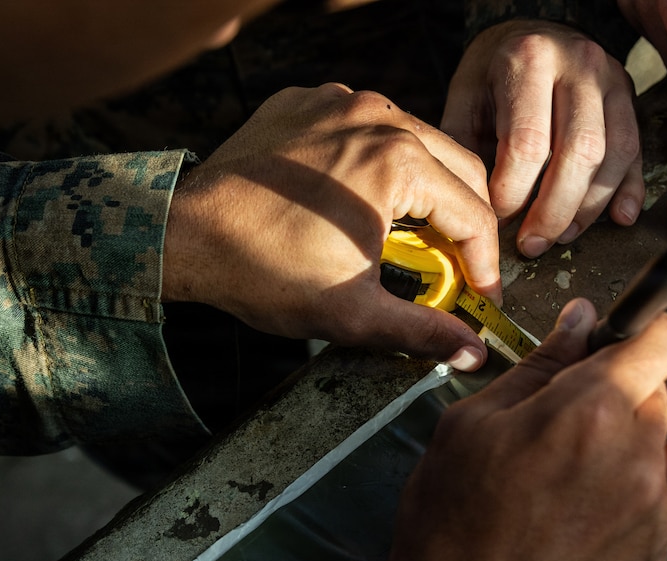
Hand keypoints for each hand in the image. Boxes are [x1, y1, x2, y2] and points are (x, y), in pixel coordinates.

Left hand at [163, 83, 499, 370]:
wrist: (181, 234)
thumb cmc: (260, 270)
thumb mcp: (353, 312)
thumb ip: (423, 331)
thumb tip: (471, 354)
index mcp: (398, 161)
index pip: (473, 214)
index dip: (485, 264)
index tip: (482, 295)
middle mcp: (376, 116)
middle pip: (458, 168)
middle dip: (465, 221)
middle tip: (458, 266)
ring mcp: (340, 100)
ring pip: (417, 141)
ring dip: (426, 188)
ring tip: (413, 235)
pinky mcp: (309, 101)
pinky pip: (366, 126)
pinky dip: (377, 160)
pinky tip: (362, 198)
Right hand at [371, 298, 666, 560]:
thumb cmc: (450, 525)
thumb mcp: (471, 425)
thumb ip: (539, 366)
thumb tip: (580, 320)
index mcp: (592, 410)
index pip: (666, 338)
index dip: (640, 334)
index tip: (613, 346)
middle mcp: (638, 455)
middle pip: (656, 391)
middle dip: (617, 393)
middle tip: (560, 424)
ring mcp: (654, 509)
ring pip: (652, 445)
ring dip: (620, 445)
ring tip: (561, 481)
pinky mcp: (657, 552)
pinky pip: (651, 496)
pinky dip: (623, 493)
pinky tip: (573, 520)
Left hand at [442, 20, 642, 258]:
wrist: (531, 30)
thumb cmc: (494, 72)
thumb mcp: (466, 97)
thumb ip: (467, 148)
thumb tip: (477, 211)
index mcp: (529, 60)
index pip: (529, 143)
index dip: (514, 193)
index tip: (497, 220)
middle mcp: (578, 65)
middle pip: (579, 153)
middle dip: (554, 211)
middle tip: (532, 245)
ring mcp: (611, 79)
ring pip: (613, 156)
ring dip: (589, 208)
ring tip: (562, 236)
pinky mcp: (630, 97)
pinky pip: (636, 151)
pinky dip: (630, 190)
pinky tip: (619, 218)